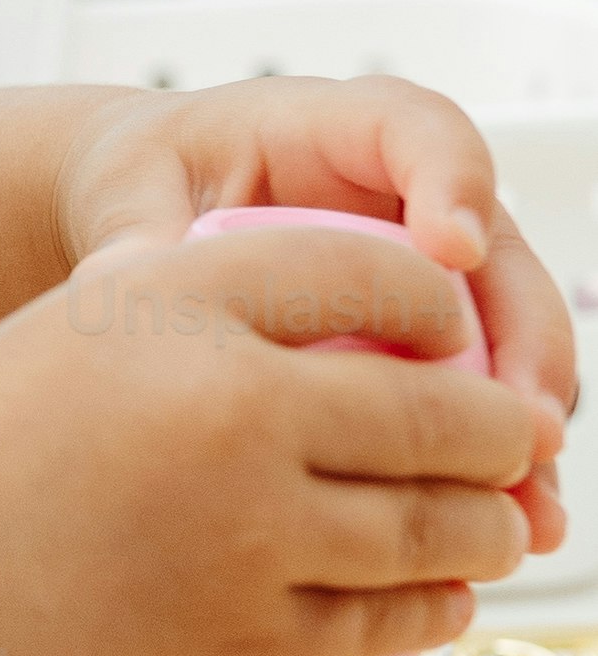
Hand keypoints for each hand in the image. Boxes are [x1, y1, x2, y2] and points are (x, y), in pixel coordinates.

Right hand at [0, 209, 557, 655]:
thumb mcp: (69, 340)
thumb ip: (199, 340)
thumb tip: (344, 381)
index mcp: (178, 297)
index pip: (374, 275)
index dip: (442, 309)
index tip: (457, 334)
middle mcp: (232, 401)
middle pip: (438, 410)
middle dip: (498, 433)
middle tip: (518, 442)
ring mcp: (250, 530)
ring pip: (437, 526)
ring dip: (485, 525)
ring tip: (499, 524)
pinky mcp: (246, 639)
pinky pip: (389, 618)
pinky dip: (430, 605)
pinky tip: (435, 596)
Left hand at [54, 75, 575, 548]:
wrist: (143, 218)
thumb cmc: (149, 185)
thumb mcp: (134, 195)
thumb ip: (143, 236)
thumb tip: (128, 281)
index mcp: (335, 129)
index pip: (419, 132)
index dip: (452, 184)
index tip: (453, 250)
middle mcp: (404, 197)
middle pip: (499, 253)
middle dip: (524, 338)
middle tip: (523, 417)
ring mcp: (426, 273)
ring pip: (507, 337)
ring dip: (521, 422)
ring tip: (527, 502)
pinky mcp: (424, 343)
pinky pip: (475, 396)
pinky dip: (484, 460)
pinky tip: (493, 526)